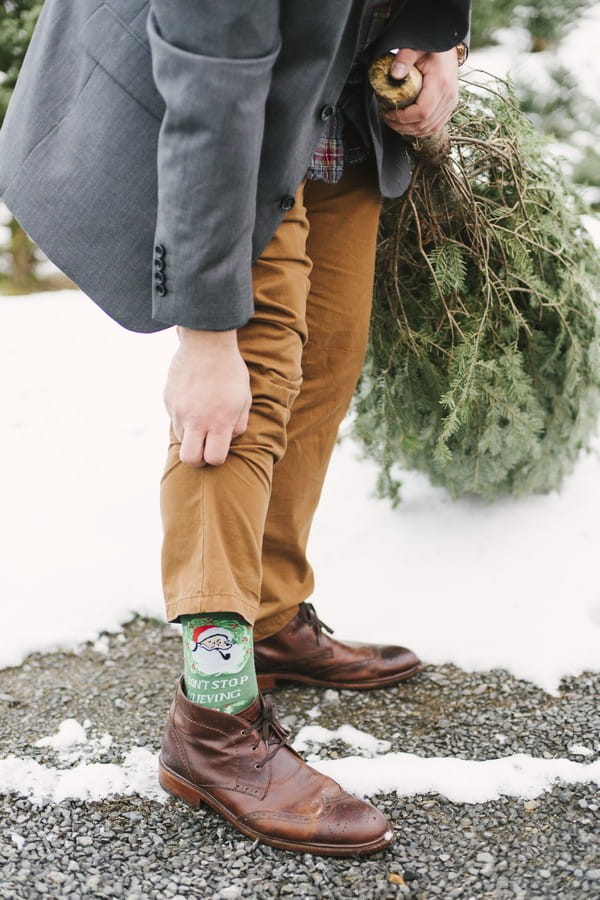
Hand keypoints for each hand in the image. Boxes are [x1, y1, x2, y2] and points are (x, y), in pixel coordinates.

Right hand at [164, 327, 251, 466]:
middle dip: (198, 459)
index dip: (217, 459)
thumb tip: (229, 439)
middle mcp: (196, 420)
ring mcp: (178, 410)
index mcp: (219, 422)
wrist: (206, 342)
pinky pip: (174, 418)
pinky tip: (193, 399)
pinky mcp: (168, 400)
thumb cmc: (230, 371)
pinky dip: (183, 416)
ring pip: (180, 438)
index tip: (219, 448)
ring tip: (201, 416)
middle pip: (190, 459)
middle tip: (204, 448)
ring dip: (190, 434)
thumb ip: (238, 424)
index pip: (214, 458)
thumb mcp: (244, 399)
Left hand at [382, 48, 458, 136]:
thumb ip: (404, 58)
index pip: (422, 112)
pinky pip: (434, 127)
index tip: (389, 113)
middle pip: (424, 124)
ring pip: (429, 129)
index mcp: (440, 84)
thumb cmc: (433, 48)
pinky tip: (407, 125)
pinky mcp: (448, 108)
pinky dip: (419, 130)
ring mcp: (450, 104)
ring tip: (394, 122)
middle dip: (402, 126)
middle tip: (387, 118)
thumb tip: (394, 74)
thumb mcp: (416, 48)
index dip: (403, 118)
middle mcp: (448, 97)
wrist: (448, 49)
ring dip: (409, 130)